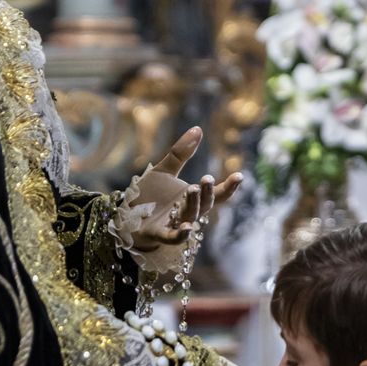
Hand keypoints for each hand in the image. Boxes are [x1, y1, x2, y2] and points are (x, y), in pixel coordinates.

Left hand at [125, 127, 243, 272]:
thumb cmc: (150, 196)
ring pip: (190, 216)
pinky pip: (172, 237)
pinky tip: (187, 228)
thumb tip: (198, 128)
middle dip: (207, 192)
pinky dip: (180, 234)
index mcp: (193, 199)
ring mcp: (174, 224)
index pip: (216, 195)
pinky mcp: (158, 233)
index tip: (239, 175)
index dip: (228, 187)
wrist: (127, 217)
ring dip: (193, 204)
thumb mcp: (164, 171)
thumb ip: (180, 153)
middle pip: (204, 205)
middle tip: (206, 179)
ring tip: (192, 189)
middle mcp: (188, 212)